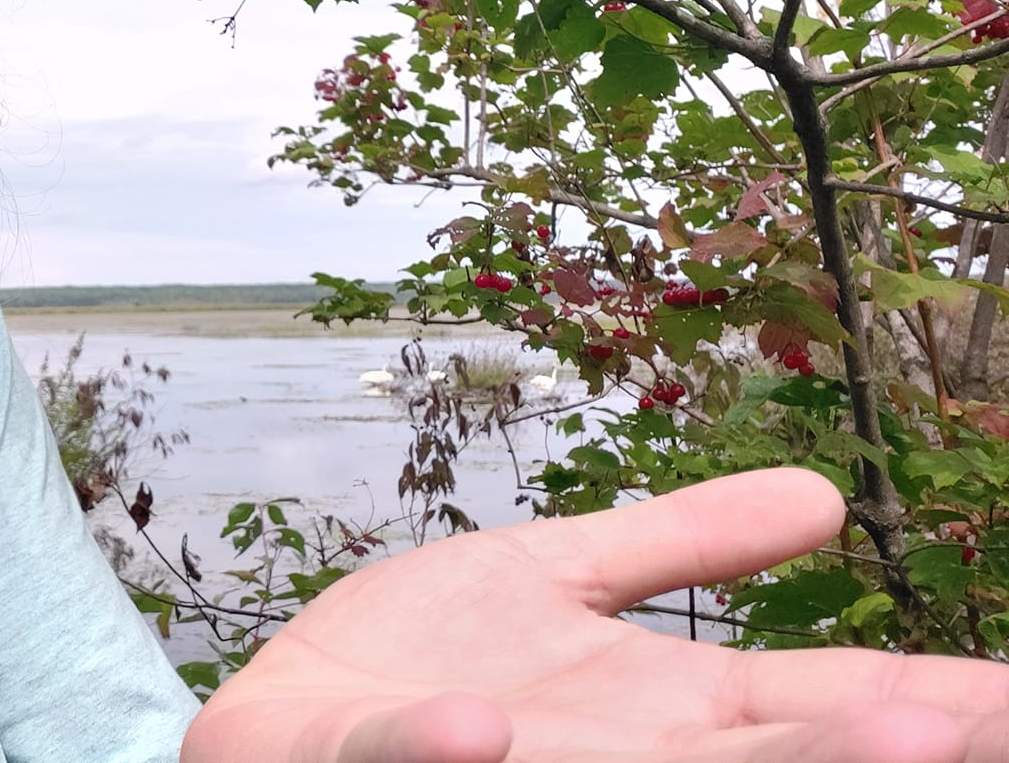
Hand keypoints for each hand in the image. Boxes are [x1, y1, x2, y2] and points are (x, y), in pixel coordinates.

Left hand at [179, 468, 1008, 761]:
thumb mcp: (562, 579)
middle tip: (949, 733)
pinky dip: (440, 750)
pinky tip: (481, 731)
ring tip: (872, 743)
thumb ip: (680, 543)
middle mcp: (608, 761)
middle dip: (856, 756)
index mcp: (666, 717)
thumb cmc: (432, 666)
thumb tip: (821, 494)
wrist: (286, 724)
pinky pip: (408, 758)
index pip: (824, 711)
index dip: (933, 710)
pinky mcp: (375, 760)